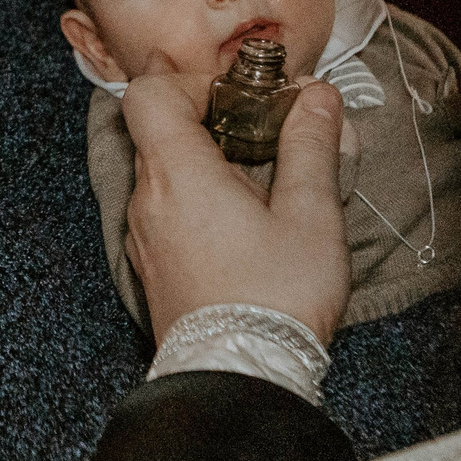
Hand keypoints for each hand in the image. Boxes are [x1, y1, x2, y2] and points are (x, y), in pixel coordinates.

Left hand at [121, 75, 350, 343]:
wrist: (239, 380)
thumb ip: (311, 146)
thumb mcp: (310, 216)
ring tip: (262, 179)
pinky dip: (196, 197)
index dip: (190, 80)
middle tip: (261, 130)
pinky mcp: (152, 265)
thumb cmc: (276, 300)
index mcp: (178, 175)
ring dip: (204, 160)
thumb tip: (317, 96)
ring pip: (161, 171)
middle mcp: (147, 200)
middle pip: (155, 129)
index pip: (147, 93)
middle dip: (207, 117)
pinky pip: (164, 209)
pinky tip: (244, 221)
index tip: (241, 95)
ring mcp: (143, 236)